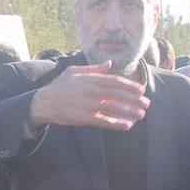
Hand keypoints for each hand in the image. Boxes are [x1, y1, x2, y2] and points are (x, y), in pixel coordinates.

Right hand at [28, 62, 148, 130]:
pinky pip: (104, 121)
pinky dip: (116, 124)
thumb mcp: (73, 72)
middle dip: (135, 100)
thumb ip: (93, 68)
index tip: (141, 90)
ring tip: (141, 115)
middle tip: (146, 104)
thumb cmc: (59, 86)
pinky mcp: (84, 118)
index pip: (116, 82)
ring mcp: (88, 105)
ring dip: (130, 112)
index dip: (131, 86)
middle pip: (119, 95)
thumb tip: (109, 64)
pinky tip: (126, 126)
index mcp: (90, 79)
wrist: (44, 102)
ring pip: (114, 108)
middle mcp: (91, 91)